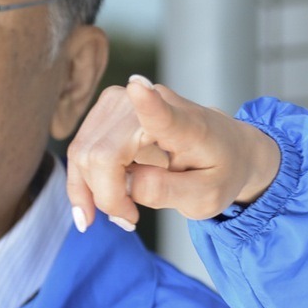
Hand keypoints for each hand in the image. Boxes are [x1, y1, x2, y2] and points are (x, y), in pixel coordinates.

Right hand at [65, 75, 281, 230]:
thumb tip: (127, 182)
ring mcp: (125, 101)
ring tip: (122, 211)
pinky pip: (80, 149)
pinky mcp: (107, 107)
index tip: (138, 87)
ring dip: (93, 191)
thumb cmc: (218, 172)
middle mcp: (155, 104)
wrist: (226, 148)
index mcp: (189, 127)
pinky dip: (84, 181)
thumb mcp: (205, 198)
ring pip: (84, 153)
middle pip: (103, 155)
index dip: (148, 103)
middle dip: (108, 197)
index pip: (164, 114)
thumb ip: (168, 192)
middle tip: (130, 220)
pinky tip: (100, 201)